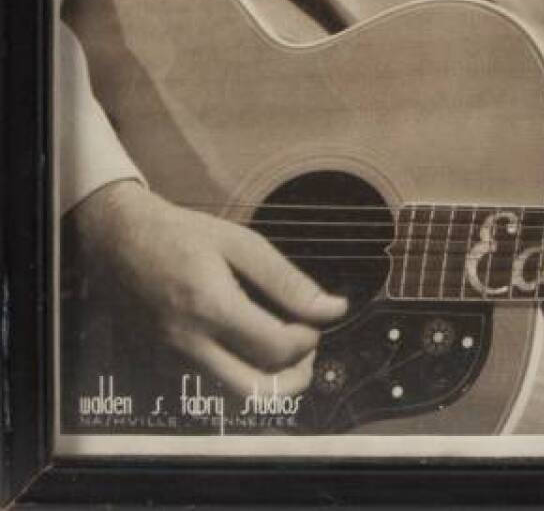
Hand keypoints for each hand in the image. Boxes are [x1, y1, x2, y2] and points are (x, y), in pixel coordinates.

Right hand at [69, 179, 347, 395]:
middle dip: (295, 376)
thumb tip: (334, 310)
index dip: (308, 340)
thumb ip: (288, 282)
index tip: (316, 319)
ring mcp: (171, 363)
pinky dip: (241, 374)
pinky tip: (249, 343)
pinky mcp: (161, 369)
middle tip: (305, 345)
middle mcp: (188, 345)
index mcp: (211, 308)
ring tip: (281, 344)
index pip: (276, 349)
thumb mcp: (241, 244)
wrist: (119, 242)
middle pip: (258, 392)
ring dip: (270, 380)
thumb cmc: (184, 235)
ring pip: (235, 398)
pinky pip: (213, 387)